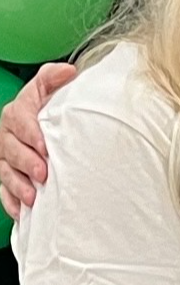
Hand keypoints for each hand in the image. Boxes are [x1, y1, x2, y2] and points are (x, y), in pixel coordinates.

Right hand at [0, 62, 72, 216]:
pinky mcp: (8, 177)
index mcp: (18, 113)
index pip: (20, 122)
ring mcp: (6, 158)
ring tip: (33, 197)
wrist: (46, 125)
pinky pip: (4, 192)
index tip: (45, 146)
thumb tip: (68, 71)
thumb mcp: (49, 87)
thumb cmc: (49, 107)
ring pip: (5, 173)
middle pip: (11, 150)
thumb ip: (53, 77)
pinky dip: (12, 202)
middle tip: (42, 173)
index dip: (31, 135)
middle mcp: (7, 136)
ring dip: (18, 186)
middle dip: (26, 163)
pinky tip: (22, 213)